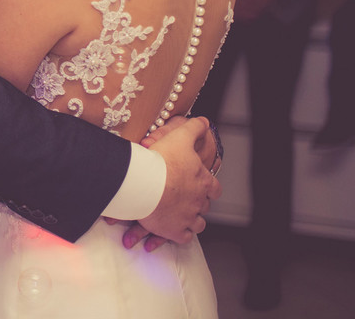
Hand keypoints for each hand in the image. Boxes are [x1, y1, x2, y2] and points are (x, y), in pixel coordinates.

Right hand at [137, 116, 221, 244]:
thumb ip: (193, 129)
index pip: (214, 188)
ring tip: (181, 216)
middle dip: (198, 204)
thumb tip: (204, 121)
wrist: (145, 184)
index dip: (209, 188)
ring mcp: (188, 218)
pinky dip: (180, 234)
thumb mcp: (179, 137)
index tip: (203, 187)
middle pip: (205, 206)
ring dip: (192, 220)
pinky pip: (183, 237)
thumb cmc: (162, 161)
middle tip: (186, 199)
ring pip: (198, 224)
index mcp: (203, 181)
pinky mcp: (175, 231)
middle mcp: (199, 202)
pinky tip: (173, 229)